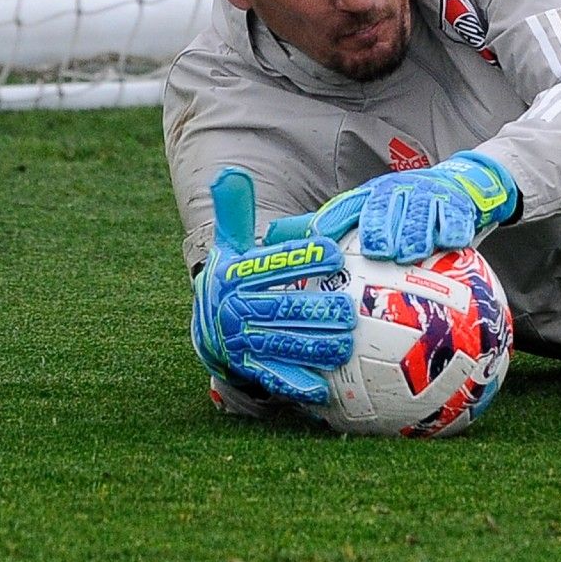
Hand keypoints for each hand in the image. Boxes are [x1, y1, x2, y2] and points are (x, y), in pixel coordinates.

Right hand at [190, 167, 354, 404]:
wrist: (208, 327)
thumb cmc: (233, 279)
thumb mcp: (229, 244)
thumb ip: (235, 211)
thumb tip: (230, 172)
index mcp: (233, 276)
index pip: (270, 265)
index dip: (301, 258)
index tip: (335, 252)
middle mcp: (234, 310)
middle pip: (278, 308)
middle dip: (314, 308)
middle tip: (352, 306)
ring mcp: (242, 342)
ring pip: (280, 343)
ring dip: (314, 345)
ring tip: (348, 341)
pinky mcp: (250, 368)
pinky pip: (273, 377)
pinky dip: (295, 384)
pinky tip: (323, 388)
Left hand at [275, 150, 518, 263]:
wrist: (455, 187)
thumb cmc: (402, 209)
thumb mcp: (366, 210)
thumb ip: (328, 224)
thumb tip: (272, 237)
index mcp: (374, 193)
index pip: (353, 205)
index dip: (340, 220)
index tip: (331, 239)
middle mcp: (400, 191)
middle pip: (388, 208)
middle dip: (385, 228)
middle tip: (382, 252)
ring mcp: (430, 197)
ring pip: (421, 213)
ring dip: (417, 232)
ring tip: (412, 253)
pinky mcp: (458, 205)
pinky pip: (455, 218)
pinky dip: (452, 230)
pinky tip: (451, 243)